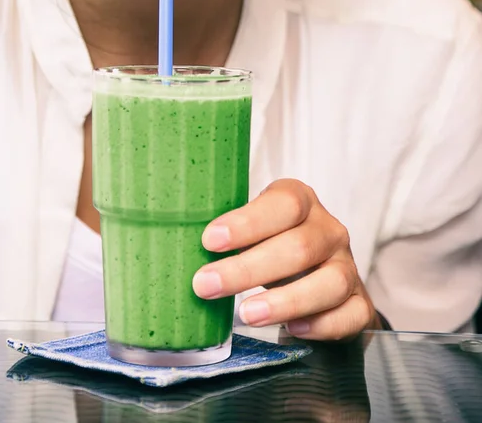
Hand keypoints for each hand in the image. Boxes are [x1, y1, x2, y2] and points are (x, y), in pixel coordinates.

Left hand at [192, 179, 380, 340]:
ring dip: (285, 300)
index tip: (209, 241)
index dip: (247, 222)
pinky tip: (292, 330)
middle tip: (206, 285)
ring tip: (246, 314)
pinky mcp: (359, 300)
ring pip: (330, 282)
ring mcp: (348, 265)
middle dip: (249, 269)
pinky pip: (351, 314)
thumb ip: (227, 234)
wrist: (317, 269)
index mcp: (300, 202)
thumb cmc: (272, 243)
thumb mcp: (252, 228)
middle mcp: (328, 229)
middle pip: (299, 246)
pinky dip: (323, 325)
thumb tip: (173, 246)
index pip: (283, 204)